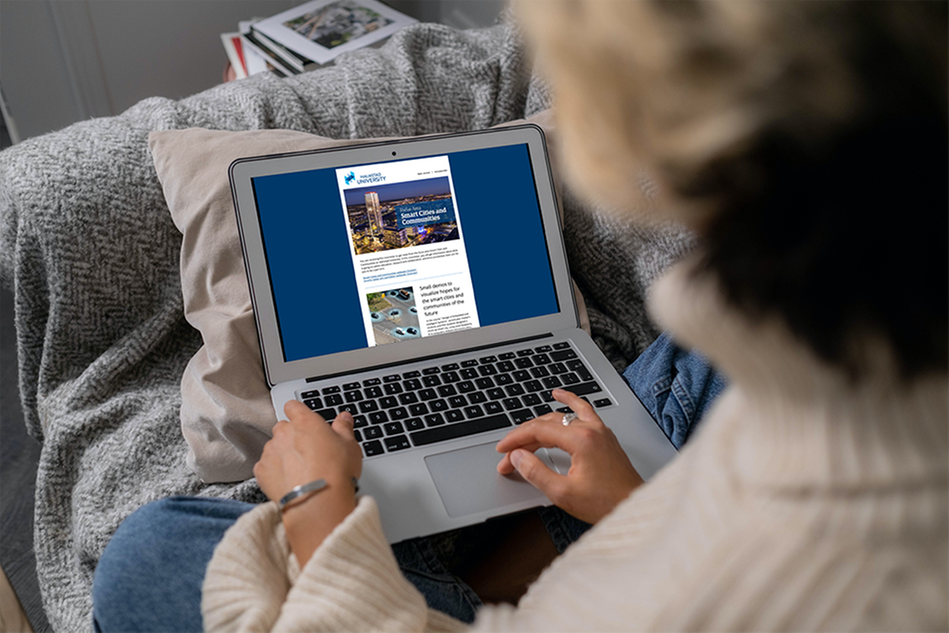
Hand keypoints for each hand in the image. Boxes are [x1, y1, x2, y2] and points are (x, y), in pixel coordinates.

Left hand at [254, 401, 362, 563]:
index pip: (293, 406)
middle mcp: (284, 433)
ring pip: (274, 448)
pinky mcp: (261, 471)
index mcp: (305, 422)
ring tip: (300, 471)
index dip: (298, 414)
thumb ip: (344, 427)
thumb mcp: (350, 446)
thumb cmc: (336, 472)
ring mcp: (270, 451)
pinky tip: (289, 481)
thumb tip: (344, 418)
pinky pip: (265, 467)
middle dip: (292, 437)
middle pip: (283, 428)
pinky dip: (274, 472)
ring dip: (283, 455)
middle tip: (309, 452)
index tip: (304, 422)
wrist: (318, 502)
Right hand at [496, 389, 642, 523]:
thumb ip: (536, 472)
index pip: (538, 431)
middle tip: (510, 455)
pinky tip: (559, 396)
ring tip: (524, 436)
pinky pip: (583, 411)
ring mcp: (600, 430)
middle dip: (524, 439)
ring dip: (540, 426)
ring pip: (562, 418)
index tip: (503, 451)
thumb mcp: (563, 493)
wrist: (634, 507)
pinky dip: (569, 402)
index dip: (516, 440)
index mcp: (581, 440)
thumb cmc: (606, 503)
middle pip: (547, 424)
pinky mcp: (604, 436)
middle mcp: (591, 429)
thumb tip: (518, 457)